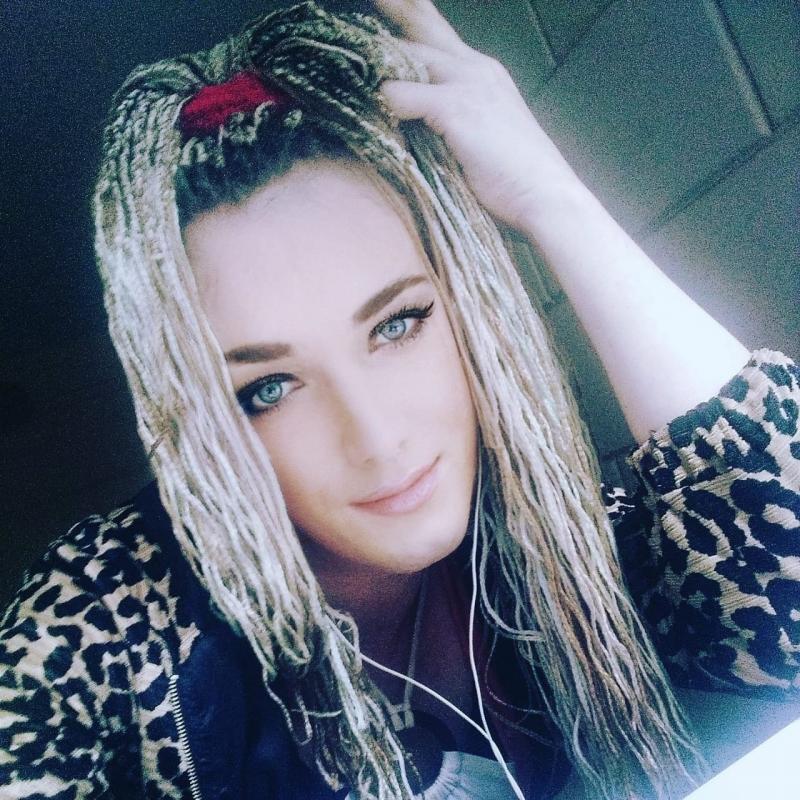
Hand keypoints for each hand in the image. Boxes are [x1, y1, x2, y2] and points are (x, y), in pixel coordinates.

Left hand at [373, 0, 581, 230]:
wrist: (547, 198)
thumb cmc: (516, 180)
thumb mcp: (483, 138)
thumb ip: (453, 122)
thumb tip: (416, 127)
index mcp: (484, 73)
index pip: (440, 35)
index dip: (414, 18)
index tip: (391, 3)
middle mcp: (476, 68)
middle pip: (424, 28)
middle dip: (394, 7)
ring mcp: (468, 84)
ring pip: (409, 55)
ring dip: (378, 58)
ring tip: (348, 55)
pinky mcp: (457, 107)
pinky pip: (402, 94)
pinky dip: (385, 101)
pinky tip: (375, 109)